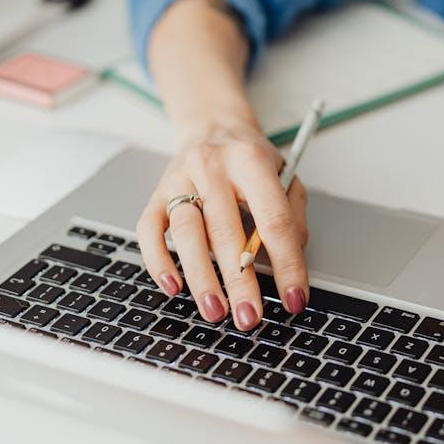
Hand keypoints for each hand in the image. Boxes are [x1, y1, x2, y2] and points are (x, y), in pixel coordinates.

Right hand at [136, 122, 308, 329]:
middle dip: (240, 282)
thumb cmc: (251, 159)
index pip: (274, 220)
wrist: (213, 126)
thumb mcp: (285, 175)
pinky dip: (159, 262)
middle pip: (226, 232)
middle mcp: (212, 166)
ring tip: (216, 311)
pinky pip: (149, 231)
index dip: (287, 264)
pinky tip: (174, 287)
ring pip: (186, 234)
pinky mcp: (155, 193)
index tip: (293, 298)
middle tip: (250, 317)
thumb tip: (292, 257)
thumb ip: (293, 214)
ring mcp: (179, 179)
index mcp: (251, 160)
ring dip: (201, 278)